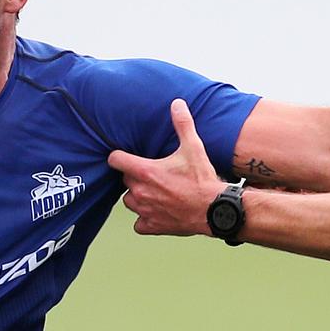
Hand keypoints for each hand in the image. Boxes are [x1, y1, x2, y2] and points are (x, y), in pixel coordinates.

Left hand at [108, 99, 223, 235]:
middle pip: (125, 181)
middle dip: (135, 176)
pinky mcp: (153, 226)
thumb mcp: (194, 148)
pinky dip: (144, 219)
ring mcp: (145, 210)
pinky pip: (138, 223)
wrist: (214, 210)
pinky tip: (156, 212)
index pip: (116, 160)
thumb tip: (177, 104)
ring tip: (154, 192)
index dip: (119, 156)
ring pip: (129, 201)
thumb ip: (183, 124)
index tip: (125, 157)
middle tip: (151, 174)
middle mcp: (141, 191)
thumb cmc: (203, 181)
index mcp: (145, 171)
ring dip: (138, 196)